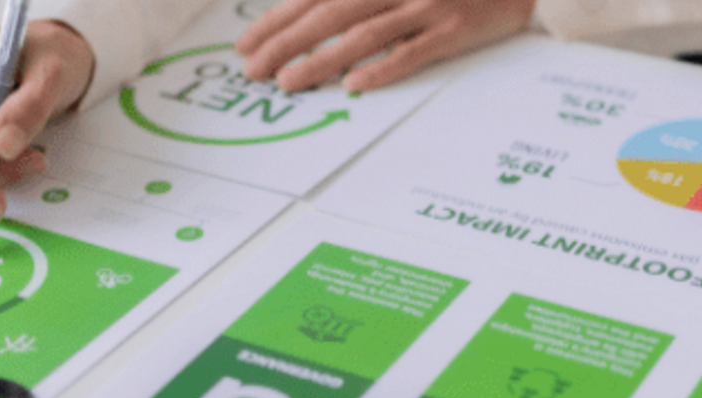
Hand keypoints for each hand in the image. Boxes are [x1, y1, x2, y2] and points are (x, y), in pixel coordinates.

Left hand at [237, 0, 535, 91]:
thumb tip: (307, 11)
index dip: (277, 20)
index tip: (246, 44)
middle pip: (329, 14)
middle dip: (285, 43)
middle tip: (252, 71)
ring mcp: (426, 5)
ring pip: (363, 35)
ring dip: (321, 59)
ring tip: (288, 82)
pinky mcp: (455, 28)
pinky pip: (414, 52)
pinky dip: (383, 69)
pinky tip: (355, 85)